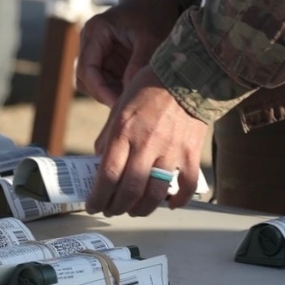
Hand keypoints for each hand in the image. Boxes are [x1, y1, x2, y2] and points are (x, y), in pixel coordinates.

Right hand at [76, 0, 181, 109]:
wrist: (157, 1)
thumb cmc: (153, 15)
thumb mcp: (151, 39)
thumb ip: (139, 63)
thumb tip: (128, 92)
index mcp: (97, 31)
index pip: (87, 68)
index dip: (100, 90)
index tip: (119, 104)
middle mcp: (90, 40)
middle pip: (86, 78)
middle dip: (105, 93)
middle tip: (128, 104)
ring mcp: (96, 50)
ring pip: (93, 82)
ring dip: (110, 92)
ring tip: (133, 97)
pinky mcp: (105, 58)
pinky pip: (105, 80)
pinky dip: (116, 89)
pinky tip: (133, 91)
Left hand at [86, 68, 207, 217]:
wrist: (187, 74)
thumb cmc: (149, 87)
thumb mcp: (120, 106)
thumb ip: (109, 135)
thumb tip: (99, 163)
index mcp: (124, 131)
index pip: (107, 175)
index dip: (98, 197)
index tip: (93, 206)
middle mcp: (146, 143)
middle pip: (129, 190)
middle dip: (117, 207)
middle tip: (112, 210)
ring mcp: (171, 150)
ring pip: (155, 193)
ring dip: (142, 208)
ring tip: (135, 209)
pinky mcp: (190, 152)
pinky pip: (186, 185)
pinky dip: (179, 200)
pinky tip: (170, 204)